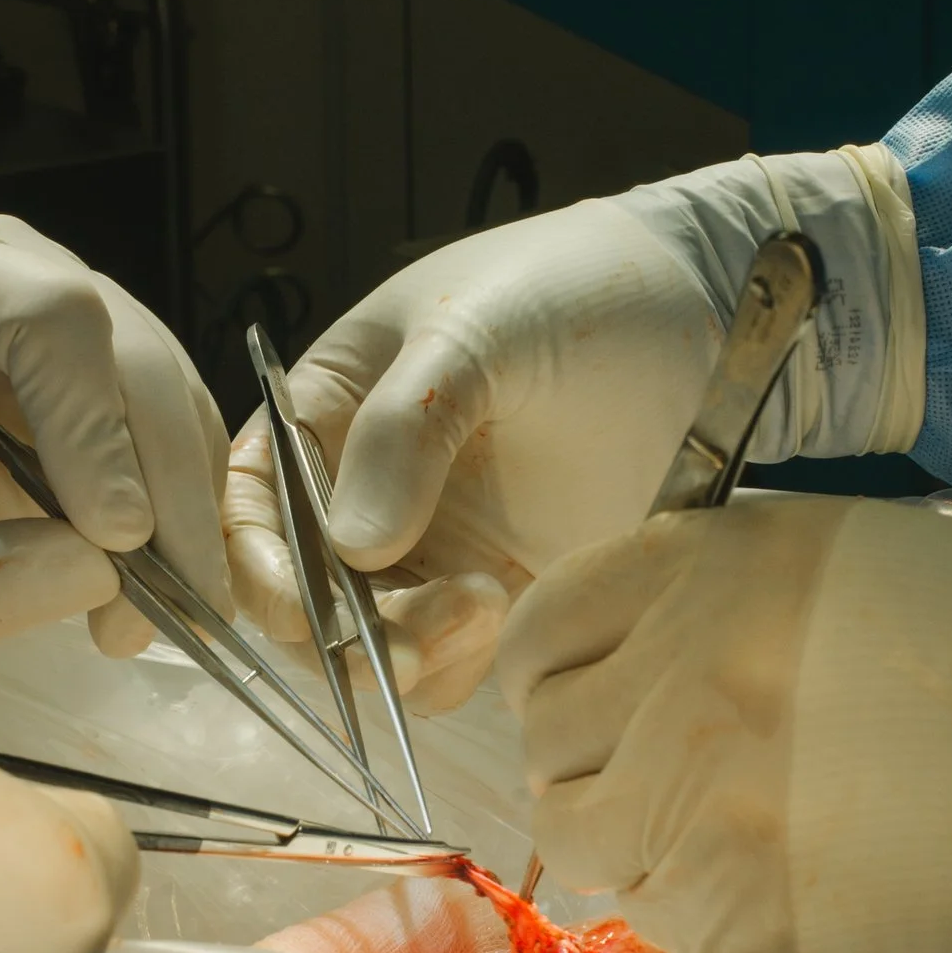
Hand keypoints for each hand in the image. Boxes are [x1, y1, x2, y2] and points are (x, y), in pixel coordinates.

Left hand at [0, 218, 228, 653]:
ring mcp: (81, 320)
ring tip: (144, 623)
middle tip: (176, 610)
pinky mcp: (113, 378)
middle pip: (137, 361)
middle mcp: (26, 275)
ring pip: (175, 404)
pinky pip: (178, 439)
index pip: (49, 319)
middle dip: (168, 492)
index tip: (115, 539)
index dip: (94, 427)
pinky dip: (183, 518)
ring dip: (186, 517)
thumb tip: (104, 576)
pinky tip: (157, 593)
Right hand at [224, 204, 726, 712]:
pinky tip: (508, 610)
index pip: (250, 504)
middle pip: (305, 597)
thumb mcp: (475, 332)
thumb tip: (350, 548)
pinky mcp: (504, 590)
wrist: (701, 316)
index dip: (254, 564)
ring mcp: (435, 547)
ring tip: (482, 605)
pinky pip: (452, 659)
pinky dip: (461, 662)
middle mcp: (366, 491)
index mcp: (329, 414)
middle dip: (338, 634)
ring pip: (375, 644)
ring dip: (405, 653)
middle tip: (405, 638)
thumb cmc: (571, 290)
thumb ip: (403, 428)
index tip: (296, 606)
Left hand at [497, 495, 951, 952]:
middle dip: (593, 752)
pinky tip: (778, 889)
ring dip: (628, 838)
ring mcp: (707, 802)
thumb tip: (657, 645)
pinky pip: (657, 920)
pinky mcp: (747, 919)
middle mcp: (691, 673)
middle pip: (548, 732)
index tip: (594, 691)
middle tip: (665, 775)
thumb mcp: (884, 566)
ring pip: (579, 834)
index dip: (561, 664)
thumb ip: (746, 593)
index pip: (549, 619)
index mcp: (728, 566)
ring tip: (719, 838)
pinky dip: (692, 909)